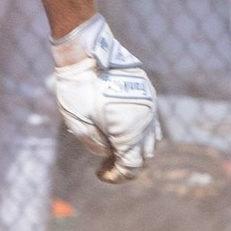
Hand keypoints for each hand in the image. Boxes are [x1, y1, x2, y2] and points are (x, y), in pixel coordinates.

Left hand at [50, 14, 160, 182]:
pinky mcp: (147, 93)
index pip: (132, 167)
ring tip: (112, 148)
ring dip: (134, 148)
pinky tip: (120, 131)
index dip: (117, 176)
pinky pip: (150, 121)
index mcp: (131, 133)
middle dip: (126, 164)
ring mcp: (149, 106)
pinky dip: (139, 132)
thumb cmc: (79, 90)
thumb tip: (106, 152)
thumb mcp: (79, 124)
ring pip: (150, 138)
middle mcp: (146, 121)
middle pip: (144, 155)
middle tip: (105, 164)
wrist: (86, 54)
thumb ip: (95, 145)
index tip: (100, 174)